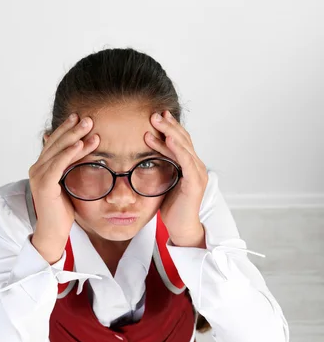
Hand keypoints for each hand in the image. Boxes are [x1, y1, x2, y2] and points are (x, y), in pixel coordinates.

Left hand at [144, 110, 207, 245]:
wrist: (182, 228)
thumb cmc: (172, 209)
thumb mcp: (164, 184)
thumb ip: (160, 170)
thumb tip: (144, 161)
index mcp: (189, 166)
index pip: (180, 141)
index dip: (170, 128)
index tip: (157, 116)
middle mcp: (196, 166)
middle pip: (183, 139)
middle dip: (168, 125)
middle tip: (154, 113)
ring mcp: (197, 173)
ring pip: (184, 146)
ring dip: (170, 132)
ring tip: (157, 120)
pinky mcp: (195, 182)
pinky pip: (186, 161)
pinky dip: (177, 148)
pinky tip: (168, 139)